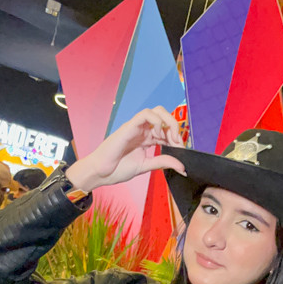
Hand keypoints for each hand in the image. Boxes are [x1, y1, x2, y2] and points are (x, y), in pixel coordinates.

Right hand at [66, 106, 186, 192]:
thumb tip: (182, 166)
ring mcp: (136, 127)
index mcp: (146, 139)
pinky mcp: (129, 126)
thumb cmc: (117, 169)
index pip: (166, 131)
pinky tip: (159, 134)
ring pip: (157, 111)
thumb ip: (162, 163)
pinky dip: (157, 120)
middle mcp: (142, 130)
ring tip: (172, 138)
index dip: (176, 138)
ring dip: (169, 122)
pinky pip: (145, 114)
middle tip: (178, 143)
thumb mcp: (145, 166)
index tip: (181, 151)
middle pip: (164, 117)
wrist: (100, 172)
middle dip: (175, 127)